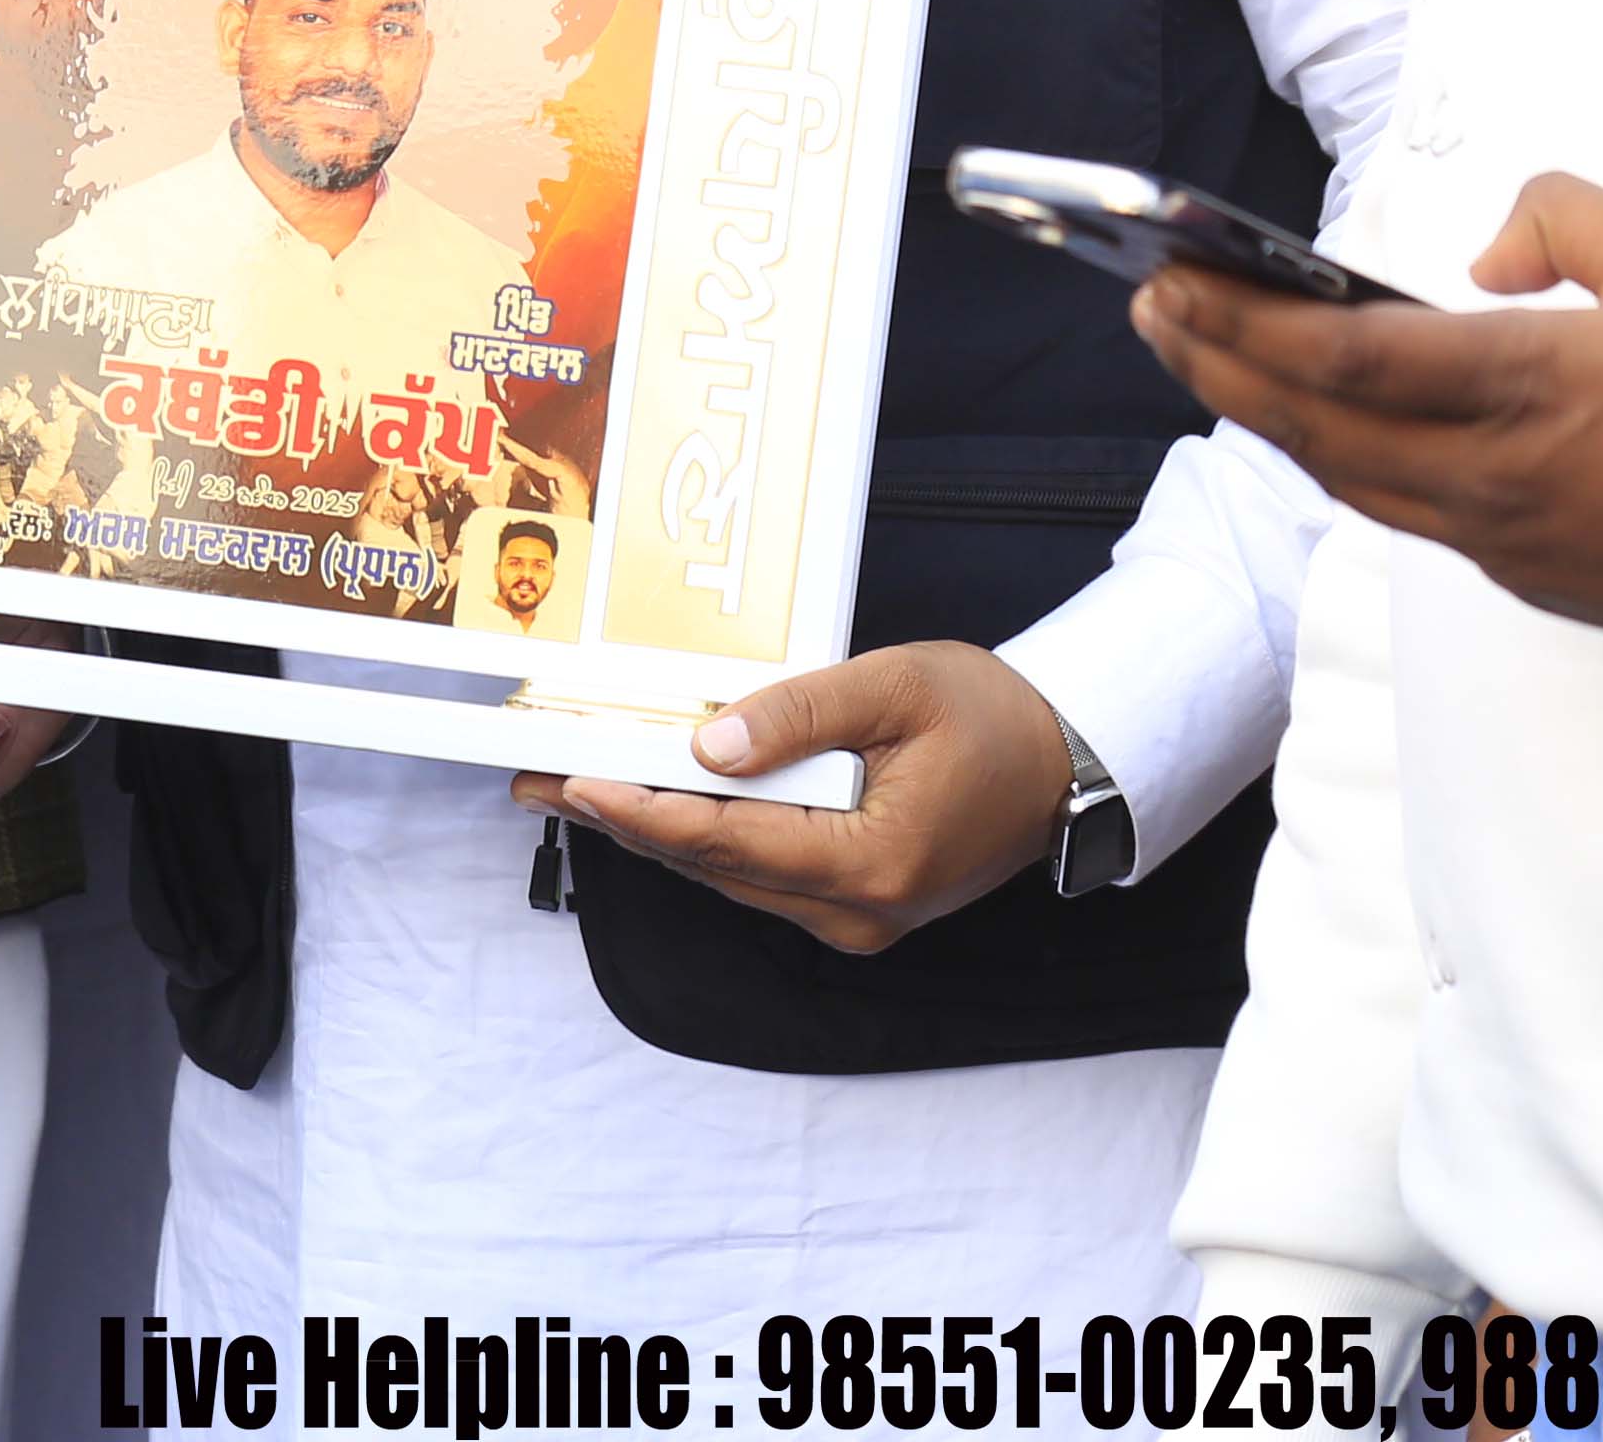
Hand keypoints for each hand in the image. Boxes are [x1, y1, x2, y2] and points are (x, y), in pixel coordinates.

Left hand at [518, 639, 1067, 953]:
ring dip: (652, 830)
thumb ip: (800, 713)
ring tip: (569, 786)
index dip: (640, 812)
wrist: (1066, 763)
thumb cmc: (993, 717)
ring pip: (729, 874)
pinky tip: (650, 802)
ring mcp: (856, 916)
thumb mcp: (898, 686)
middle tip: (536, 778)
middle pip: (714, 864)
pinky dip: (701, 837)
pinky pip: (758, 873)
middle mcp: (858, 909)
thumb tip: (707, 743)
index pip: (728, 839)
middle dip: (622, 818)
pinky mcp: (854, 905)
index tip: (571, 784)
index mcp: (873, 861)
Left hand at [1134, 173, 1602, 641]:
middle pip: (1314, 423)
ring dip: (1262, 415)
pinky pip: (1401, 514)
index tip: (1174, 280)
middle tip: (1148, 307)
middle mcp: (1500, 470)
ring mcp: (1504, 536)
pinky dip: (1338, 460)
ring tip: (1201, 353)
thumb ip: (1561, 216)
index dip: (1244, 323)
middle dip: (1214, 364)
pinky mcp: (1519, 577)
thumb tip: (1477, 258)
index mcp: (1534, 383)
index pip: (1350, 358)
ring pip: (1345, 476)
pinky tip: (1307, 417)